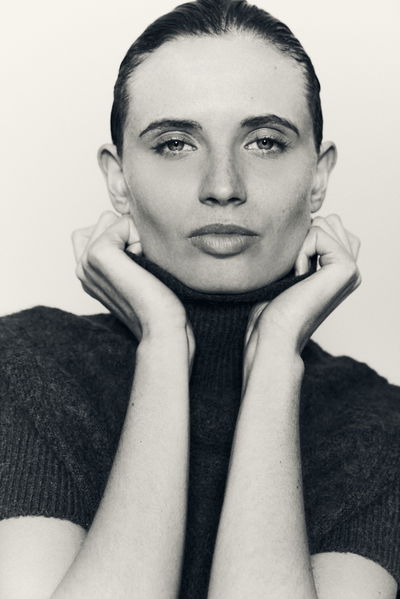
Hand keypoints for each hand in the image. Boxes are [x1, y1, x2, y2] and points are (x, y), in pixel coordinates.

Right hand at [71, 211, 194, 358]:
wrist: (162, 326)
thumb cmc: (158, 304)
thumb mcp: (135, 272)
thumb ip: (122, 251)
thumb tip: (128, 222)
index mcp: (87, 273)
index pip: (96, 228)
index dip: (122, 236)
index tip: (136, 267)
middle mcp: (81, 267)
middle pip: (104, 219)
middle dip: (128, 233)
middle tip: (141, 265)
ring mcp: (86, 262)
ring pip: (111, 218)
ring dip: (134, 235)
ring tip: (141, 266)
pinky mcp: (98, 255)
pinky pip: (121, 222)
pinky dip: (138, 237)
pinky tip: (143, 263)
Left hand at [244, 214, 360, 369]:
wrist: (273, 334)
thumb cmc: (272, 307)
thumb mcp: (289, 267)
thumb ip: (307, 244)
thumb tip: (308, 216)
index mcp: (340, 269)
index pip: (329, 224)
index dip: (304, 238)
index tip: (292, 270)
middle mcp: (351, 269)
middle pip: (330, 220)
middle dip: (304, 237)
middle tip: (294, 272)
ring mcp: (352, 269)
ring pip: (325, 223)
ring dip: (301, 244)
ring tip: (296, 274)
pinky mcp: (346, 268)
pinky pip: (318, 234)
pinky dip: (300, 251)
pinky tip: (298, 276)